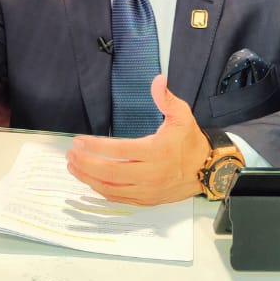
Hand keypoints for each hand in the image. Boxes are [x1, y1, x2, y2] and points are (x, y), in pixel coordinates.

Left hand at [65, 75, 212, 205]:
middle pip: (110, 172)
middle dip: (86, 163)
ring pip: (112, 188)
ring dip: (89, 178)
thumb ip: (166, 99)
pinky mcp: (147, 200)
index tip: (79, 140)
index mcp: (156, 151)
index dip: (96, 146)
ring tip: (73, 167)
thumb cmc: (191, 142)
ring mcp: (148, 190)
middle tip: (71, 154)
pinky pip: (120, 198)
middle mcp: (151, 174)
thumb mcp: (182, 116)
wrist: (208, 170)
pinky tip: (90, 181)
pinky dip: (102, 191)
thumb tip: (157, 80)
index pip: (119, 150)